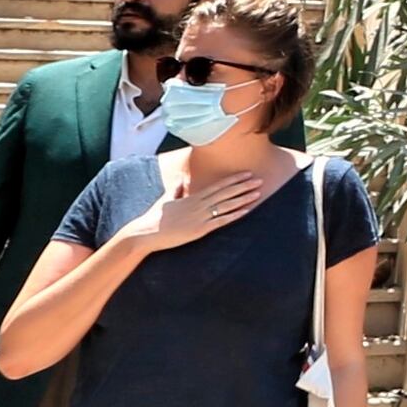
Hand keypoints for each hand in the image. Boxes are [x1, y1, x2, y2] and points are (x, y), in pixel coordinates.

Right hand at [130, 165, 273, 253]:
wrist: (146, 232)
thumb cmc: (154, 217)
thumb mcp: (166, 200)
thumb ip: (176, 190)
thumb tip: (179, 182)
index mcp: (192, 197)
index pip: (218, 186)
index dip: (234, 180)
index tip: (247, 174)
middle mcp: (199, 205)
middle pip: (226, 193)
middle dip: (244, 186)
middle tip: (260, 180)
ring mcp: (200, 217)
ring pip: (227, 205)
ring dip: (243, 199)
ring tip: (258, 193)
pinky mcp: (199, 229)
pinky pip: (221, 221)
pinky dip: (235, 215)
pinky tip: (246, 211)